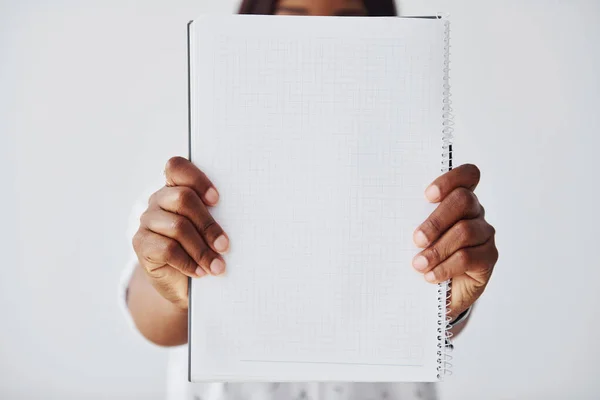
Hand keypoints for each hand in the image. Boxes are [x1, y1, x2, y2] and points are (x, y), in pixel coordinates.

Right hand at [132, 157, 228, 309]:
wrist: (181, 283)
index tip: (217, 200)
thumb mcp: (209, 230)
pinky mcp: (141, 244)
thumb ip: (216, 217)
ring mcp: (147, 221)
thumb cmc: (202, 249)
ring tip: (217, 267)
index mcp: (175, 187)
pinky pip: (167, 249)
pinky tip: (200, 272)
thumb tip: (239, 220)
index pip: (177, 167)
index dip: (197, 179)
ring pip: (177, 227)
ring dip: (202, 250)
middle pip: (183, 198)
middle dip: (208, 224)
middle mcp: (158, 200)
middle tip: (225, 246)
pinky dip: (188, 262)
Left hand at [412, 164, 497, 319]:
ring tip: (418, 264)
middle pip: (464, 200)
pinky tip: (430, 275)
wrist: (438, 290)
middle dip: (436, 220)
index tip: (428, 195)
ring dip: (437, 249)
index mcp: (457, 199)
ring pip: (465, 231)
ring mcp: (484, 233)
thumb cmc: (423, 253)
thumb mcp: (416, 234)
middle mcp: (475, 212)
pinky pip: (468, 257)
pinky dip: (445, 267)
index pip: (467, 175)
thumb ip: (413, 220)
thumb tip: (391, 214)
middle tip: (416, 239)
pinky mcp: (488, 257)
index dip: (449, 180)